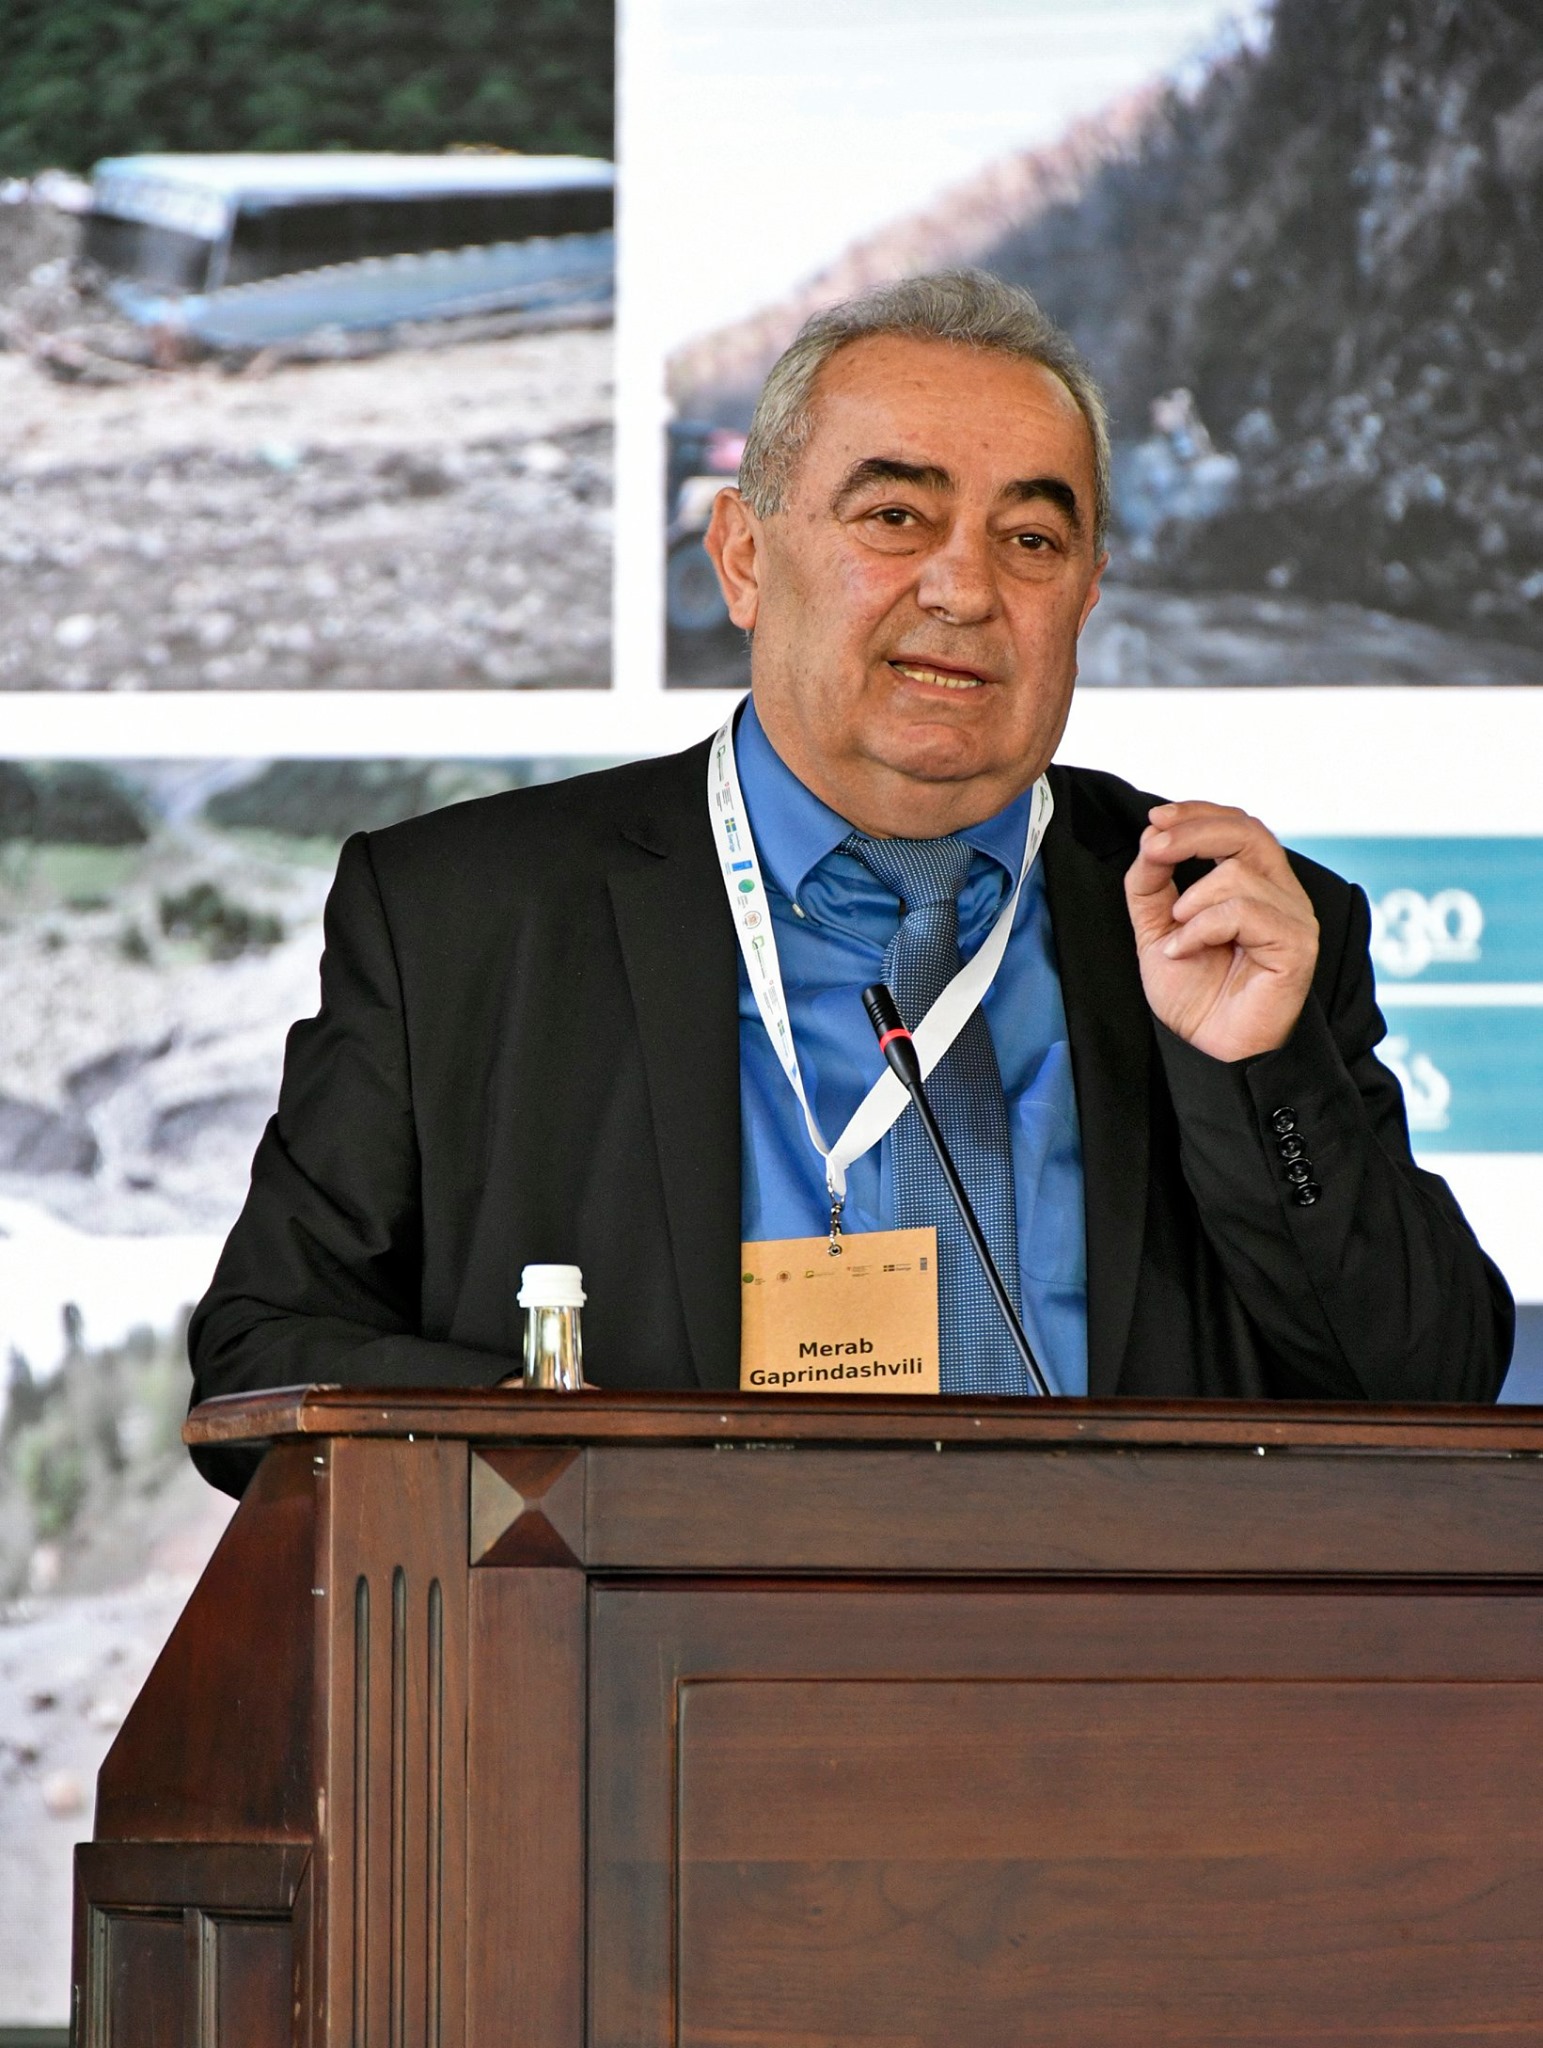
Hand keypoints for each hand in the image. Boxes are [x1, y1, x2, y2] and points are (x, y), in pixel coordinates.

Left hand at [1124, 801, 1318, 1061]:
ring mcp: (1294, 917)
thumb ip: (1151, 884)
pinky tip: (1184, 952)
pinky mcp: (1296, 944)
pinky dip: (1200, 929)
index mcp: (1257, 882)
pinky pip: (1243, 912)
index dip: (1198, 813)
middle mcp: (1282, 892)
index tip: (1155, 819)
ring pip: (1237, 873)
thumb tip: (1150, 839)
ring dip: (1190, 903)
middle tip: (1153, 849)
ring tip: (1176, 939)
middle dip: (1193, 832)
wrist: (1212, 1050)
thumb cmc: (1196, 993)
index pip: (1239, 825)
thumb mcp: (1158, 928)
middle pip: (1247, 831)